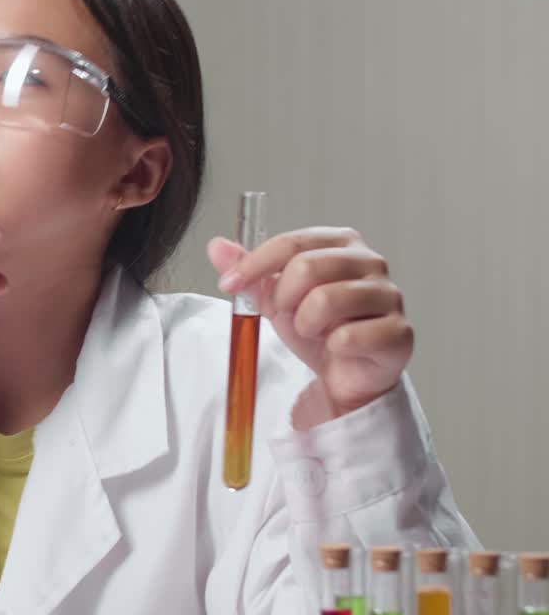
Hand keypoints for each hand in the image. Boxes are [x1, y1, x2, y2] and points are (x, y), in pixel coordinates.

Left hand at [207, 227, 412, 417]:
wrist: (343, 372)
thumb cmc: (314, 326)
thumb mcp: (273, 296)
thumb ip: (247, 270)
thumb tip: (216, 246)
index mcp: (340, 243)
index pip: (291, 242)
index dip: (255, 264)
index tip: (229, 285)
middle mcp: (371, 261)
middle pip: (308, 267)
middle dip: (283, 298)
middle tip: (286, 315)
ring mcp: (390, 295)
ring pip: (327, 300)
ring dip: (305, 324)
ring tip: (312, 331)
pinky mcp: (399, 332)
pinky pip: (350, 336)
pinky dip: (332, 346)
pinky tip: (337, 348)